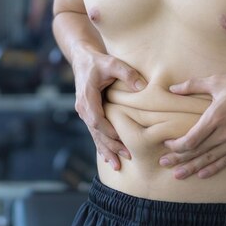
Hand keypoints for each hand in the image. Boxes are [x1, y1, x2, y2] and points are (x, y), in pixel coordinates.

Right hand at [72, 46, 146, 169]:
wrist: (82, 59)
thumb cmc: (98, 61)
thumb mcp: (113, 62)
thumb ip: (128, 73)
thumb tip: (143, 87)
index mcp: (87, 97)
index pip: (96, 119)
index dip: (109, 131)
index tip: (122, 139)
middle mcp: (83, 107)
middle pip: (96, 132)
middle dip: (110, 146)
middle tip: (126, 156)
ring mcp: (84, 112)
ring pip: (95, 135)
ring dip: (106, 150)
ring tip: (117, 165)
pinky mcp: (88, 114)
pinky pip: (94, 132)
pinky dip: (101, 145)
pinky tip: (108, 158)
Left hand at [159, 71, 225, 179]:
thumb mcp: (216, 81)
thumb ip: (192, 86)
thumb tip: (172, 88)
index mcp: (216, 117)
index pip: (191, 139)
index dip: (177, 145)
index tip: (167, 144)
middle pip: (198, 151)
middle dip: (179, 158)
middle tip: (163, 163)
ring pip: (211, 159)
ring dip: (193, 167)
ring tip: (178, 175)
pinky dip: (214, 168)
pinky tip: (202, 174)